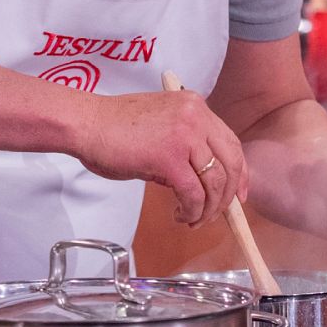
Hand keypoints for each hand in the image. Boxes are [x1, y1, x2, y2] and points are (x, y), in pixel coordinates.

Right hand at [70, 89, 246, 227]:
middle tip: (219, 214)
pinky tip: (180, 215)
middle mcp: (196, 117)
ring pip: (214, 181)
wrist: (86, 123)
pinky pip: (193, 193)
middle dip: (228, 195)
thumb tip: (200, 180)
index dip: (239, 172)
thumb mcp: (161, 127)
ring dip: (208, 208)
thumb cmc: (114, 129)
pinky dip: (191, 210)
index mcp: (195, 106)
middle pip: (230, 163)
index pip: (231, 142)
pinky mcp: (169, 157)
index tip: (238, 194)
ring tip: (194, 220)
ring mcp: (185, 135)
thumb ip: (185, 145)